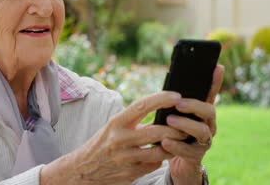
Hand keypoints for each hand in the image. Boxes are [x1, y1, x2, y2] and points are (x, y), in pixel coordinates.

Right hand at [41, 91, 187, 184]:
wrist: (83, 169)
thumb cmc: (103, 142)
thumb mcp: (113, 127)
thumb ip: (135, 121)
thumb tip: (161, 111)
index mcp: (116, 122)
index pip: (141, 105)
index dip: (161, 99)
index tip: (176, 95)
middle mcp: (120, 139)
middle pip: (157, 131)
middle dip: (176, 129)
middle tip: (185, 126)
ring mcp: (126, 157)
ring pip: (160, 151)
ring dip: (173, 146)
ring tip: (178, 141)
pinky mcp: (130, 173)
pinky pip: (154, 165)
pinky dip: (159, 160)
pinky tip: (160, 155)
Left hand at [163, 65, 224, 184]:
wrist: (178, 161)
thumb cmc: (174, 131)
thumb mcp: (174, 114)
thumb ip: (174, 100)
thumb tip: (170, 80)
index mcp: (202, 112)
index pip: (210, 93)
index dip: (215, 81)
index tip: (217, 67)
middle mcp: (207, 124)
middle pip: (209, 111)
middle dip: (194, 105)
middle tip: (178, 103)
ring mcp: (203, 141)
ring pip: (202, 131)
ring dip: (185, 124)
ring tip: (169, 120)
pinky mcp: (196, 156)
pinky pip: (188, 151)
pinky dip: (176, 146)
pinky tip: (165, 142)